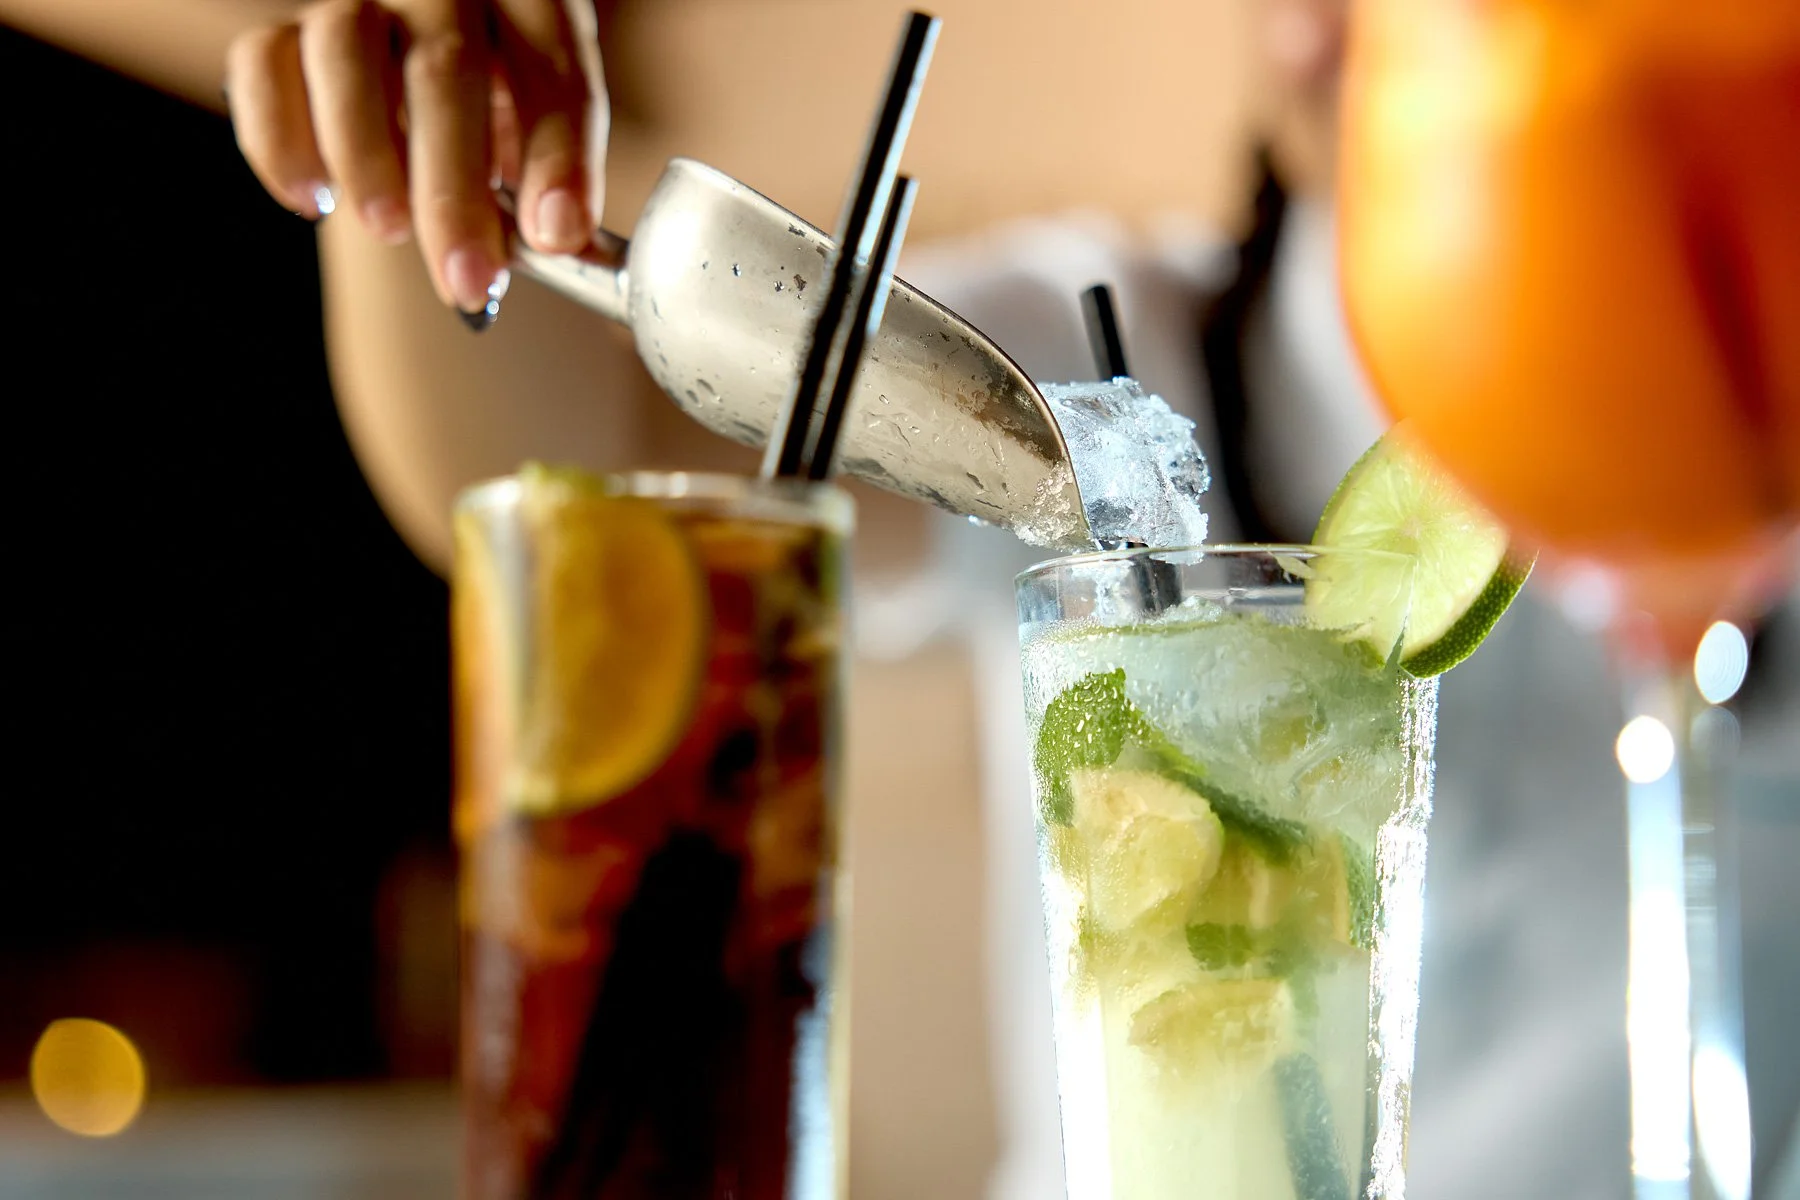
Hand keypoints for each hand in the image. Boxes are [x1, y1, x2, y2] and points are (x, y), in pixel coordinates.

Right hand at [225, 0, 608, 325]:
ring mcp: (357, 0)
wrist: (420, 67)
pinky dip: (281, 142)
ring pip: (344, 51)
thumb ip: (552, 177)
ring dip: (366, 154)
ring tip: (390, 229)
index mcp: (527, 5)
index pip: (552, 69)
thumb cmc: (497, 104)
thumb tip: (557, 237)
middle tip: (467, 276)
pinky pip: (262, 66)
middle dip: (455, 187)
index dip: (559, 156)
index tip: (556, 236)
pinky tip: (314, 200)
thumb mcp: (542, 128)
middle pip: (444, 66)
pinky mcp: (289, 30)